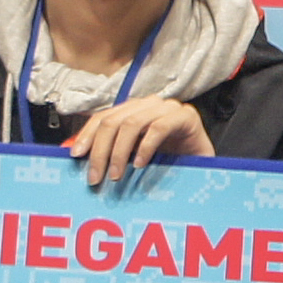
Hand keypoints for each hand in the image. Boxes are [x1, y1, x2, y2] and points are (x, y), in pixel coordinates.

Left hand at [67, 97, 210, 186]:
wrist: (207, 165)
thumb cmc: (170, 162)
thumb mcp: (135, 157)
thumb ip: (114, 153)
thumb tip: (83, 162)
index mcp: (133, 110)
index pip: (102, 117)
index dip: (87, 135)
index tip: (76, 156)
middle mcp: (148, 104)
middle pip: (113, 121)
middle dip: (100, 150)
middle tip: (96, 177)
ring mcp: (167, 108)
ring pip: (132, 124)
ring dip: (119, 152)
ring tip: (116, 175)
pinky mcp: (185, 117)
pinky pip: (158, 128)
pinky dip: (145, 147)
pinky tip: (139, 164)